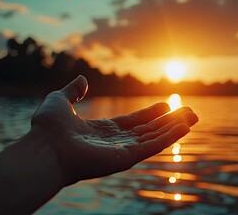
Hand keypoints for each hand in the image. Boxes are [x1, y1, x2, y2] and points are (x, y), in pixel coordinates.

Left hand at [31, 75, 197, 184]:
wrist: (44, 148)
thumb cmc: (48, 128)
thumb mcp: (60, 100)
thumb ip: (73, 90)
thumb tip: (83, 79)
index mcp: (103, 131)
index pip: (134, 122)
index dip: (151, 113)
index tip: (166, 105)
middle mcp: (116, 143)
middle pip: (149, 130)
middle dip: (170, 121)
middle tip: (189, 111)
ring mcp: (122, 151)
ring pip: (155, 138)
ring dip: (175, 128)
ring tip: (193, 116)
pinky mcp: (126, 158)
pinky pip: (153, 146)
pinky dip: (170, 137)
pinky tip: (185, 127)